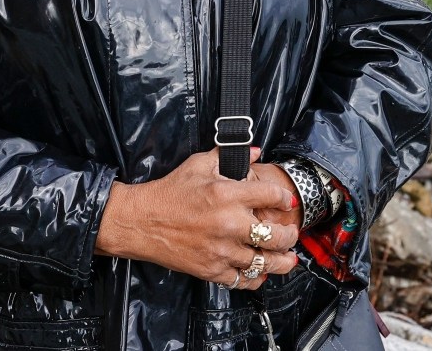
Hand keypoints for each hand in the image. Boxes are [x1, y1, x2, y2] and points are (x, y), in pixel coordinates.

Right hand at [95, 148, 299, 289]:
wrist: (140, 221)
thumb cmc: (169, 192)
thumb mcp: (199, 164)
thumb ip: (228, 157)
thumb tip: (254, 152)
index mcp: (228, 195)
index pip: (271, 196)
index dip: (284, 198)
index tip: (286, 201)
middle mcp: (229, 224)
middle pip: (276, 236)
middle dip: (290, 235)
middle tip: (291, 234)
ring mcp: (221, 250)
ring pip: (264, 262)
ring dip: (281, 262)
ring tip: (288, 259)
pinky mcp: (211, 270)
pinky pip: (242, 280)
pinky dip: (256, 278)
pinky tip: (260, 272)